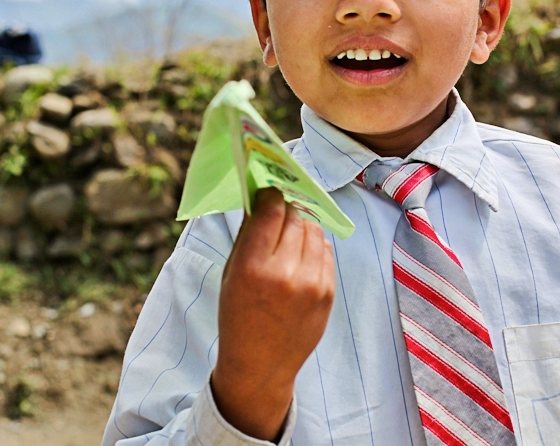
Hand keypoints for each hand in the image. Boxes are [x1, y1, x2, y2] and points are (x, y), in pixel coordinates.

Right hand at [211, 188, 334, 441]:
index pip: (271, 211)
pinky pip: (326, 251)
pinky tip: (301, 257)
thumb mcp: (230, 275)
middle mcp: (285, 273)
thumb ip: (246, 236)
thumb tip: (259, 198)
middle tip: (277, 214)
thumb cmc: (238, 317)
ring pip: (313, 230)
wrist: (260, 366)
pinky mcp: (328, 292)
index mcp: (252, 268)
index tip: (267, 193)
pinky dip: (314, 246)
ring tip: (289, 238)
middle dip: (285, 211)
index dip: (270, 196)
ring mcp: (311, 284)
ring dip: (301, 226)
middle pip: (294, 217)